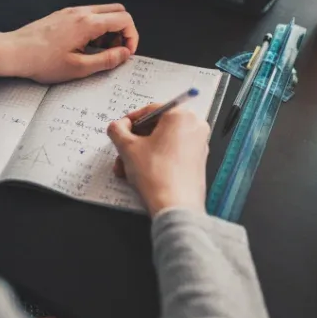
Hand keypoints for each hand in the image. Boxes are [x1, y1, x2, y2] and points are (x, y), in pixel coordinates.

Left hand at [0, 4, 138, 82]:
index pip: (124, 20)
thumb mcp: (79, 68)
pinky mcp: (62, 15)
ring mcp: (70, 12)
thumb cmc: (41, 61)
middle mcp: (81, 12)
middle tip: (115, 50)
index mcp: (88, 23)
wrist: (14, 52)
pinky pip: (87, 16)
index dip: (132, 36)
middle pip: (117, 11)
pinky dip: (95, 28)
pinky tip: (84, 46)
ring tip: (98, 52)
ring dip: (108, 30)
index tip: (126, 52)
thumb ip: (106, 60)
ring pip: (102, 12)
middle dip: (123, 31)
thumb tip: (124, 54)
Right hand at [107, 103, 209, 217]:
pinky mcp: (197, 162)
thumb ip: (117, 130)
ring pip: (162, 143)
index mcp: (181, 116)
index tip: (120, 128)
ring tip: (126, 168)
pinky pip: (172, 154)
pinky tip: (139, 174)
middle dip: (135, 141)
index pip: (150, 110)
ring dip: (141, 153)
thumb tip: (117, 126)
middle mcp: (194, 127)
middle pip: (156, 128)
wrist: (175, 206)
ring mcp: (198, 145)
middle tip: (122, 150)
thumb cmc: (157, 176)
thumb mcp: (128, 148)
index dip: (130, 120)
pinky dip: (155, 160)